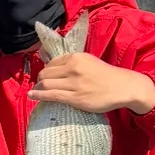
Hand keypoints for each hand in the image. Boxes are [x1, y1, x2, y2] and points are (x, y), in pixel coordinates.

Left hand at [28, 52, 154, 115]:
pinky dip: (39, 95)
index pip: (53, 62)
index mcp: (76, 57)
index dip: (47, 69)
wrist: (122, 87)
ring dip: (38, 87)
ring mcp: (73, 83)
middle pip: (46, 72)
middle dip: (40, 78)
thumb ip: (74, 63)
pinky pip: (51, 95)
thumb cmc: (107, 76)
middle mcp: (73, 68)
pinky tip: (32, 95)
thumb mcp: (90, 62)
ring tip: (36, 90)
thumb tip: (56, 67)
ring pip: (46, 83)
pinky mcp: (74, 97)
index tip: (46, 74)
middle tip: (40, 83)